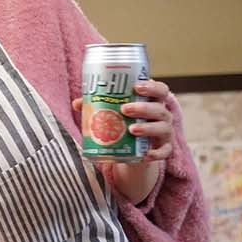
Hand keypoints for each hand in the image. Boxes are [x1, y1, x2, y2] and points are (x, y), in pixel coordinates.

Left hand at [72, 78, 172, 202]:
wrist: (133, 150)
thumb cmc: (124, 124)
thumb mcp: (113, 114)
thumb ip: (97, 106)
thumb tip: (77, 103)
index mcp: (152, 102)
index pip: (160, 90)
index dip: (152, 87)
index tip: (136, 87)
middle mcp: (162, 116)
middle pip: (159, 109)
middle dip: (143, 108)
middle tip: (125, 109)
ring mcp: (164, 133)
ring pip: (163, 128)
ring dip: (148, 127)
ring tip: (131, 129)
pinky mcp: (164, 149)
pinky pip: (164, 152)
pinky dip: (157, 153)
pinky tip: (146, 155)